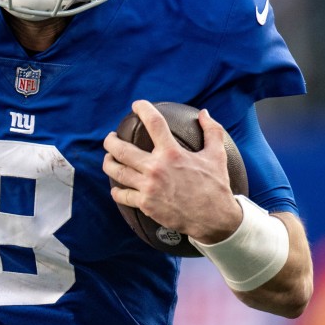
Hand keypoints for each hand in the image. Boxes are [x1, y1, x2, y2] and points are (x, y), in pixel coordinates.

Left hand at [102, 100, 240, 242]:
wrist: (214, 219)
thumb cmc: (215, 187)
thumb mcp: (217, 156)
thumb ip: (212, 131)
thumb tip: (204, 113)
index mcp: (172, 153)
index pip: (154, 123)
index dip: (143, 109)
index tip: (136, 105)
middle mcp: (156, 168)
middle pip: (121, 149)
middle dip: (110, 141)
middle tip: (111, 138)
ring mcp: (148, 187)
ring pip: (117, 171)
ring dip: (108, 163)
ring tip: (108, 159)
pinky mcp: (145, 204)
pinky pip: (122, 195)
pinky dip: (117, 191)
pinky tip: (117, 187)